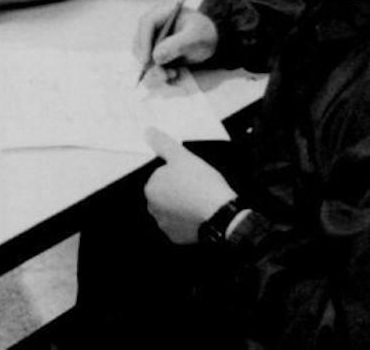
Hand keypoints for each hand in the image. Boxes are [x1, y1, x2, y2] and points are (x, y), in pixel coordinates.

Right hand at [133, 6, 217, 82]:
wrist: (210, 42)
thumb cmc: (204, 33)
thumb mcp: (196, 37)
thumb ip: (178, 44)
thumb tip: (156, 57)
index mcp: (163, 12)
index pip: (147, 23)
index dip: (143, 41)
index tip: (146, 60)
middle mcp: (154, 25)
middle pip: (140, 41)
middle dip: (148, 60)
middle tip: (160, 73)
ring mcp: (153, 38)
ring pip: (143, 55)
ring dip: (154, 69)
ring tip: (172, 74)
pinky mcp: (155, 51)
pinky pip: (150, 63)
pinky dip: (158, 71)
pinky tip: (173, 74)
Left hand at [143, 127, 236, 243]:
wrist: (221, 214)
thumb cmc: (201, 184)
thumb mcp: (182, 156)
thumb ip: (163, 144)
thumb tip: (148, 132)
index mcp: (151, 189)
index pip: (160, 176)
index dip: (177, 173)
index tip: (190, 174)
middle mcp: (153, 209)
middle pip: (165, 194)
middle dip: (178, 190)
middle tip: (196, 186)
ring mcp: (165, 225)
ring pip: (173, 210)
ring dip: (183, 205)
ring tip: (200, 200)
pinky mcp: (178, 238)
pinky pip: (181, 225)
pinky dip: (189, 220)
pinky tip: (200, 214)